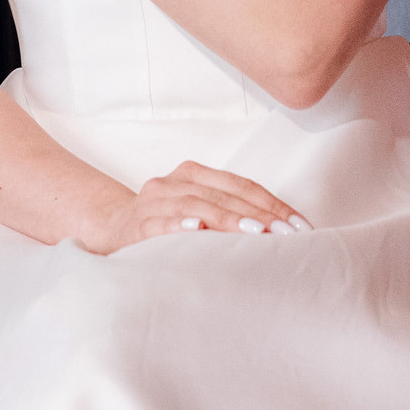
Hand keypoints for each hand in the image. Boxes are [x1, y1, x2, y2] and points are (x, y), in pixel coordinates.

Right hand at [87, 163, 310, 252]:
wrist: (108, 230)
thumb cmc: (165, 226)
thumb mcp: (198, 213)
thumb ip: (230, 214)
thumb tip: (283, 233)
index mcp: (194, 174)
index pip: (241, 185)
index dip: (273, 204)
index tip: (301, 227)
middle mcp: (174, 181)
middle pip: (224, 194)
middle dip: (260, 214)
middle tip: (288, 234)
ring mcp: (154, 201)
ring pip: (197, 205)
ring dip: (228, 219)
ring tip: (255, 232)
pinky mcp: (137, 224)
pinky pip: (159, 222)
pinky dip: (178, 224)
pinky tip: (196, 229)